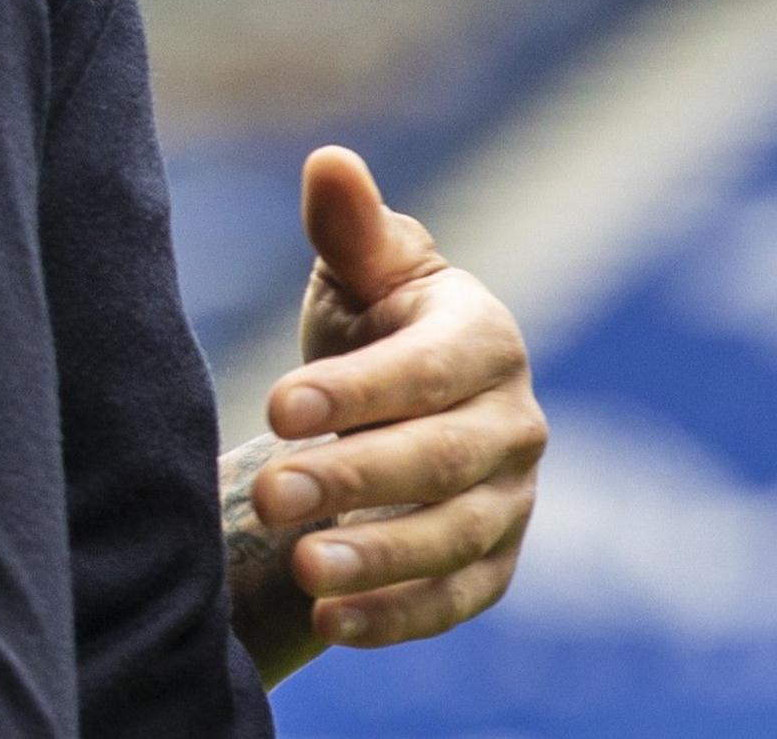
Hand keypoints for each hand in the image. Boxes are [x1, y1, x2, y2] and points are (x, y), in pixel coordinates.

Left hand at [226, 147, 541, 684]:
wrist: (394, 406)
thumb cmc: (370, 322)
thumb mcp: (358, 273)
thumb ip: (348, 229)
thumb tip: (329, 160)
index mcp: (484, 339)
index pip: (428, 370)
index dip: (357, 390)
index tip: (276, 405)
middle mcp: (514, 424)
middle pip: (440, 460)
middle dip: (356, 478)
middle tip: (270, 496)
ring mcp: (510, 500)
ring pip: (454, 538)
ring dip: (380, 559)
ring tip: (304, 567)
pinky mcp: (493, 564)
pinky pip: (456, 599)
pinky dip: (397, 617)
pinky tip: (332, 622)